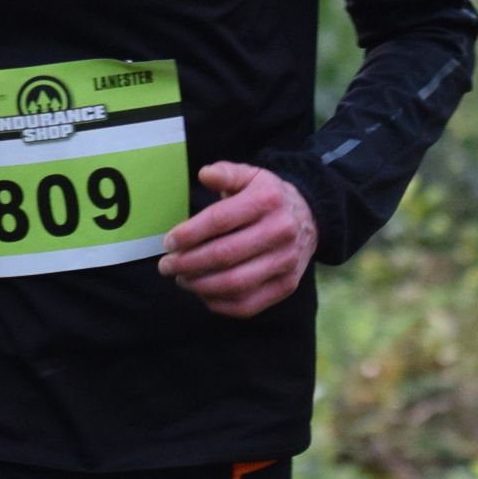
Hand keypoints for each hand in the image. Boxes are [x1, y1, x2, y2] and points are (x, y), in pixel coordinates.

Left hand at [158, 162, 315, 317]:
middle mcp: (280, 231)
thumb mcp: (250, 176)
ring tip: (182, 279)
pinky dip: (219, 304)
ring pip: (234, 284)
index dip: (189, 234)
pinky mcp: (286, 286)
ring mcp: (285, 262)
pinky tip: (203, 293)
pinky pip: (247, 305)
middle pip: (224, 255)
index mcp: (267, 200)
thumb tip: (205, 174)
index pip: (220, 220)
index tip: (169, 243)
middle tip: (167, 266)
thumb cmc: (268, 198)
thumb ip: (226, 173)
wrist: (310, 219)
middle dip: (187, 263)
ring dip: (200, 285)